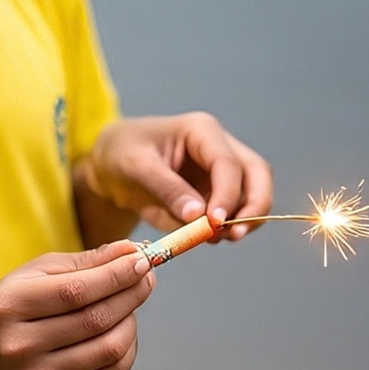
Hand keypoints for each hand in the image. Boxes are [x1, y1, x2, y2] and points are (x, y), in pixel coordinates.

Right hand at [0, 240, 154, 369]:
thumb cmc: (17, 302)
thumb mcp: (39, 272)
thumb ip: (86, 262)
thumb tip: (131, 252)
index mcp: (12, 305)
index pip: (75, 291)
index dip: (115, 276)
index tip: (142, 261)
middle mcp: (22, 344)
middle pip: (95, 320)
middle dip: (131, 294)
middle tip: (147, 276)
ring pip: (110, 348)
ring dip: (132, 320)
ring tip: (130, 303)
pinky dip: (129, 346)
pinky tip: (123, 329)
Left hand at [85, 112, 272, 240]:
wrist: (111, 162)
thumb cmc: (122, 153)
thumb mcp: (137, 168)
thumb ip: (168, 190)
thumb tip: (198, 216)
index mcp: (202, 131)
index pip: (227, 164)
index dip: (226, 195)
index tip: (214, 223)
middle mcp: (220, 147)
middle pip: (257, 174)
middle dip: (253, 206)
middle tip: (235, 235)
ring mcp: (221, 172)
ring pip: (251, 195)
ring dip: (241, 220)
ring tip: (212, 239)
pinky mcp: (216, 193)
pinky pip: (229, 213)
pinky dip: (222, 228)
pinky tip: (202, 237)